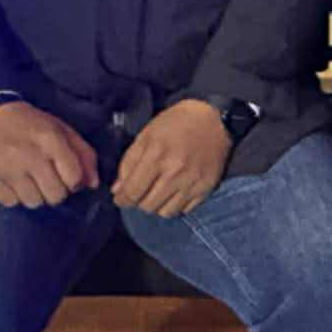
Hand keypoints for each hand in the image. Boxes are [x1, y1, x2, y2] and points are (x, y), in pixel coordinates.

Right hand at [0, 101, 99, 207]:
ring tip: (27, 177)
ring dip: (34, 194)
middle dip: (55, 190)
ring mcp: (6, 168)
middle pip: (55, 196)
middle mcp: (29, 155)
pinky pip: (11, 202)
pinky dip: (13, 195)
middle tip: (45, 177)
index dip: (73, 181)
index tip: (66, 175)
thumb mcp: (59, 129)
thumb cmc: (28, 124)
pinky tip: (11, 179)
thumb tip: (93, 184)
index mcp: (49, 138)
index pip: (73, 179)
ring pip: (33, 202)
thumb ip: (82, 154)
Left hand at [112, 98, 230, 217]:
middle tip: (140, 191)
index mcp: (156, 155)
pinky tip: (174, 192)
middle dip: (138, 201)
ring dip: (157, 206)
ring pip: (165, 212)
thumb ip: (129, 163)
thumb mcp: (146, 135)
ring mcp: (192, 182)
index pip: (132, 192)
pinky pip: (184, 210)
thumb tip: (118, 190)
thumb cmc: (175, 123)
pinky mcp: (206, 188)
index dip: (122, 199)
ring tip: (157, 192)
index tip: (120, 198)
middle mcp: (175, 172)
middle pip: (147, 206)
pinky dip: (175, 205)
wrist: (213, 119)